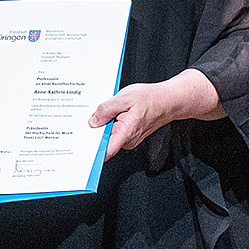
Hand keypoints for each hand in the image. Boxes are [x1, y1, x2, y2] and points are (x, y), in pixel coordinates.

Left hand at [89, 68, 225, 158]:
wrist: (168, 100)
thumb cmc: (151, 98)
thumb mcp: (124, 97)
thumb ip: (105, 110)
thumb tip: (92, 121)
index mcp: (126, 133)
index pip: (106, 151)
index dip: (92, 151)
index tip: (80, 148)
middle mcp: (128, 140)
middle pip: (103, 140)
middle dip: (94, 130)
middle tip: (89, 117)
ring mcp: (129, 138)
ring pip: (108, 134)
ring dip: (102, 124)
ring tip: (107, 110)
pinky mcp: (129, 134)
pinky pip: (114, 130)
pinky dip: (109, 122)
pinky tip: (112, 112)